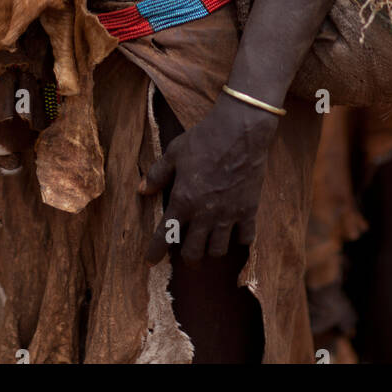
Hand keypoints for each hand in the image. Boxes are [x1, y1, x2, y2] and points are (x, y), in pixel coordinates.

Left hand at [139, 92, 278, 265]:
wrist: (240, 130)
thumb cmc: (204, 138)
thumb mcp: (175, 152)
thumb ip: (158, 174)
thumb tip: (142, 191)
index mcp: (183, 200)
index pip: (165, 236)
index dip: (155, 252)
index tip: (150, 261)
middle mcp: (205, 213)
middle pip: (194, 254)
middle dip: (188, 257)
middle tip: (187, 252)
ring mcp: (228, 214)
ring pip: (218, 251)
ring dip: (211, 250)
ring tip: (210, 242)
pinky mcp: (249, 210)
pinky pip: (245, 239)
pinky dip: (239, 240)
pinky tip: (235, 233)